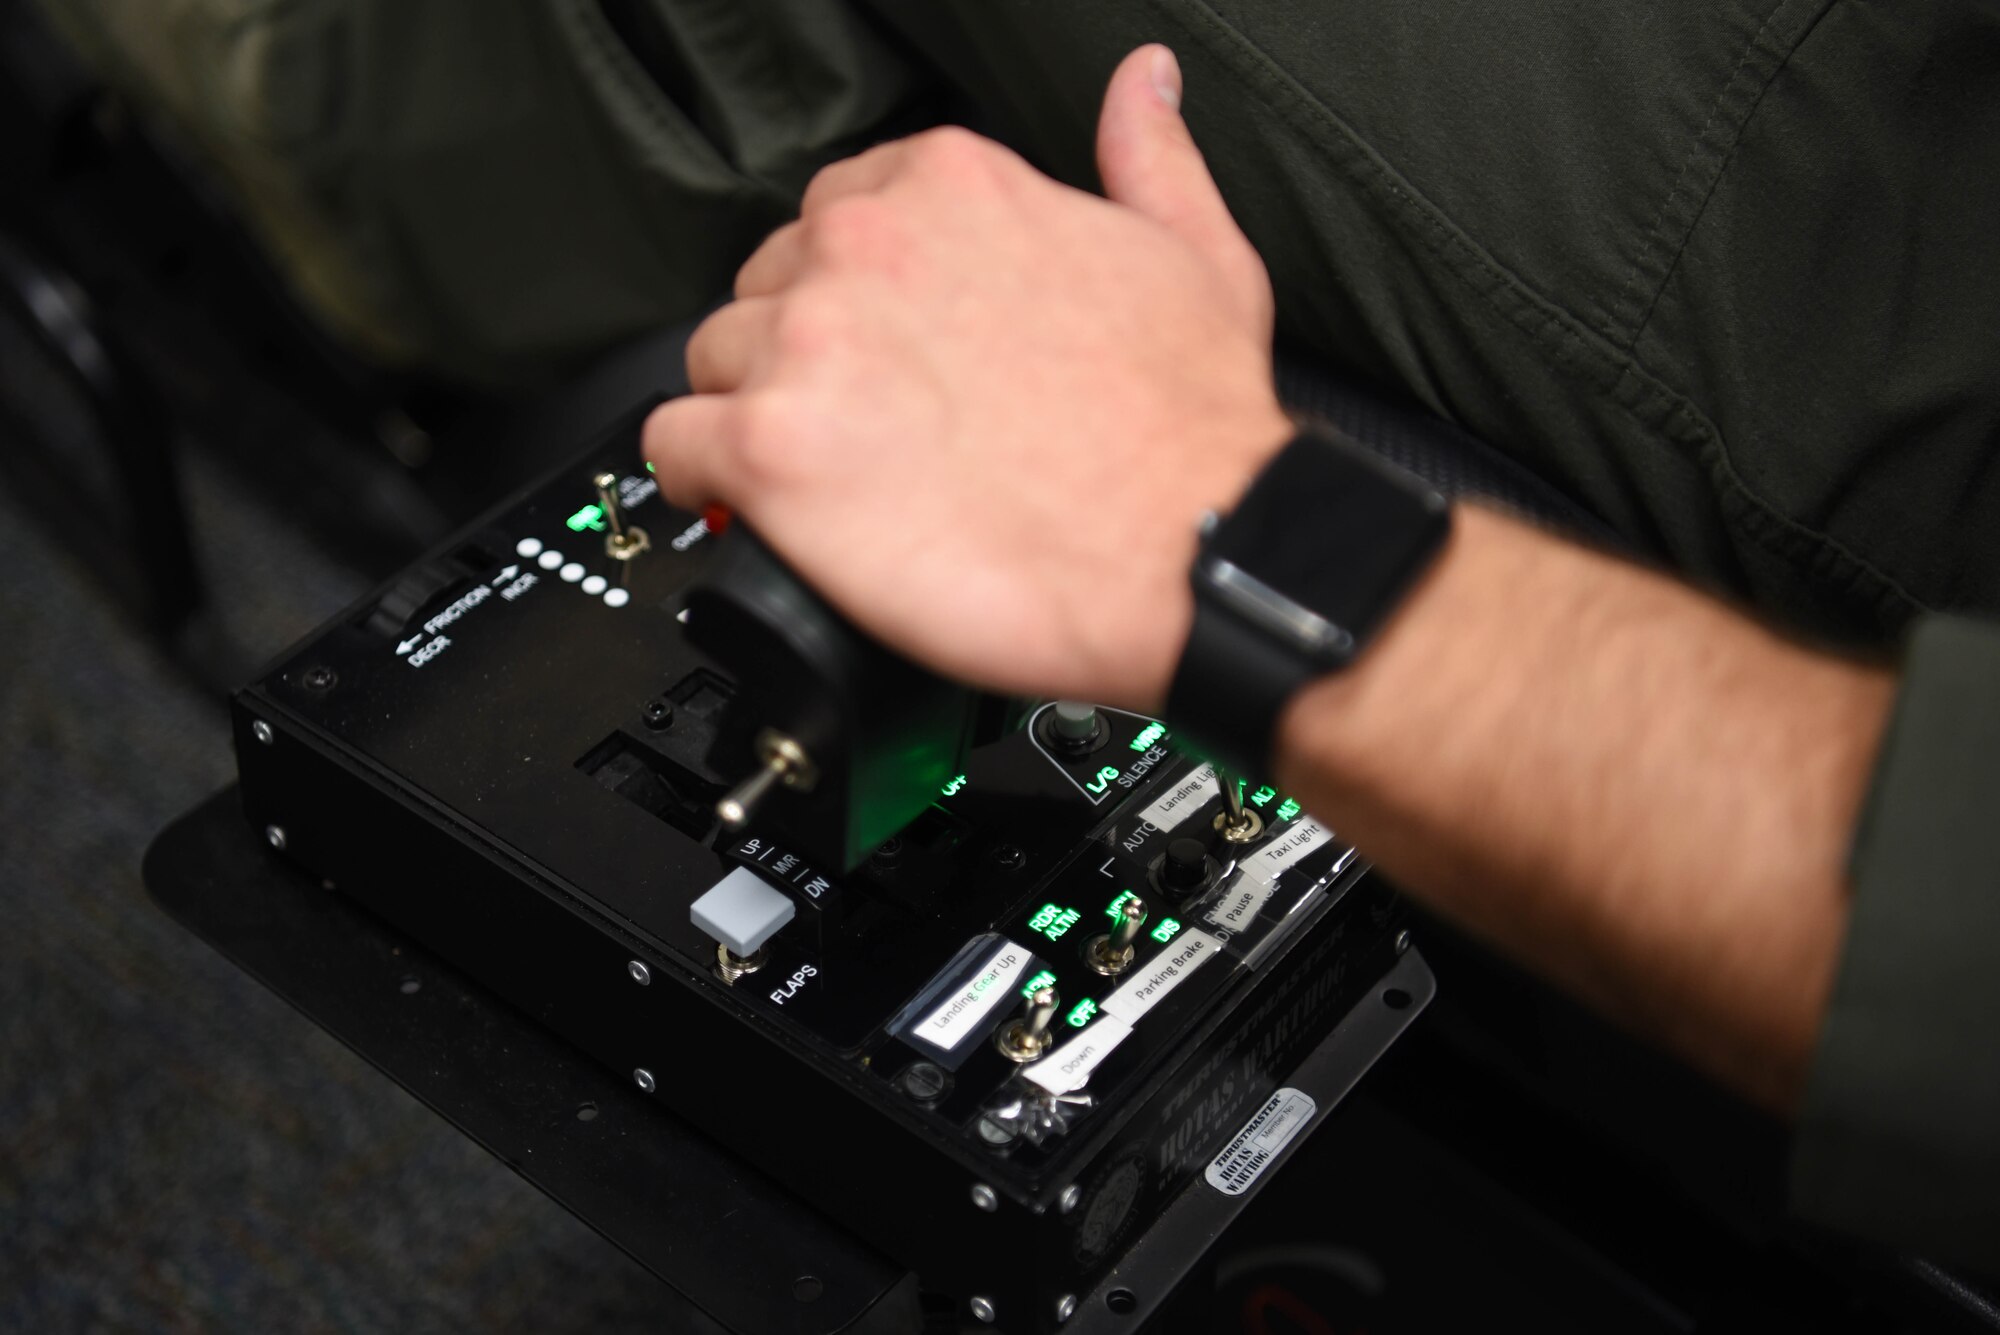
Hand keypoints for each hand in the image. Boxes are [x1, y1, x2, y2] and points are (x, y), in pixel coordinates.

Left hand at [644, 45, 1291, 712]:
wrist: (1194, 547)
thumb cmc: (1193, 427)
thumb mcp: (1198, 253)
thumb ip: (1148, 156)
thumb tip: (1144, 84)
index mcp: (950, 186)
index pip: (836, 216)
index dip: (853, 295)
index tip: (880, 347)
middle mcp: (865, 247)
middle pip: (768, 289)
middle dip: (801, 354)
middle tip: (862, 426)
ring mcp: (810, 345)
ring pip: (715, 362)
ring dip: (754, 415)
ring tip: (823, 476)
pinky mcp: (772, 448)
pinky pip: (674, 447)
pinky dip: (698, 479)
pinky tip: (751, 503)